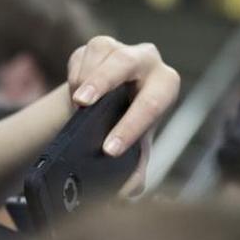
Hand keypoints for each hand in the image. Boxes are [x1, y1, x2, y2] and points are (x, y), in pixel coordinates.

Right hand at [67, 36, 180, 195]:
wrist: (106, 106)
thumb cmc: (126, 128)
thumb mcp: (133, 150)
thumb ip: (134, 173)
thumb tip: (126, 194)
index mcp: (165, 86)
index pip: (152, 103)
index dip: (131, 127)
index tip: (108, 149)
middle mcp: (148, 61)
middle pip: (126, 62)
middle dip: (103, 82)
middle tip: (82, 105)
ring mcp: (121, 48)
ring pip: (103, 52)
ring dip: (86, 77)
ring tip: (76, 102)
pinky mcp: (97, 45)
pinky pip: (83, 52)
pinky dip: (75, 72)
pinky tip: (74, 90)